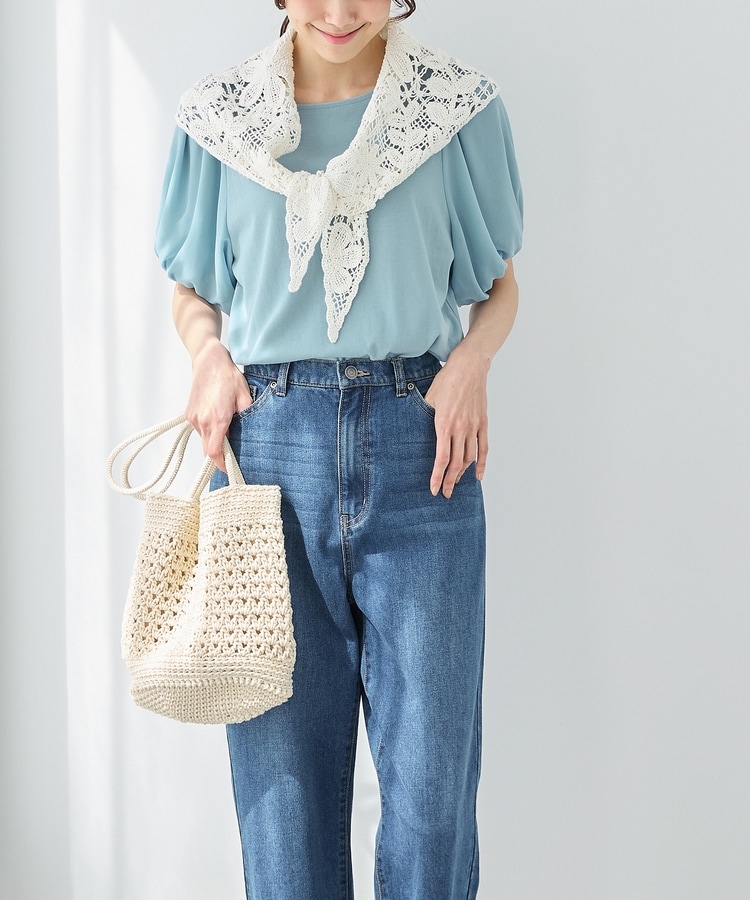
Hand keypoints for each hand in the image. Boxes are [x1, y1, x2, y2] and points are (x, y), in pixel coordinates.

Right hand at [185, 339, 252, 470]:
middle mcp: (202, 421)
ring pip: (204, 440)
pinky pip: (200, 431)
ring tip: (228, 429)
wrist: (208, 361)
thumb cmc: (227, 376)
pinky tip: (218, 420)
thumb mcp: (245, 395)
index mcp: (218, 418)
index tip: (231, 468)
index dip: (222, 464)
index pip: (216, 452)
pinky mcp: (189, 414)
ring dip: (215, 441)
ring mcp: (194, 418)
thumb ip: (248, 416)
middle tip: (233, 454)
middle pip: (209, 450)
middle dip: (220, 455)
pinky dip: (209, 432)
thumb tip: (250, 432)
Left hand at [425, 342, 489, 498]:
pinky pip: (483, 448)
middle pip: (455, 463)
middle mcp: (460, 429)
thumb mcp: (428, 397)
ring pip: (469, 458)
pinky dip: (481, 463)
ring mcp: (473, 427)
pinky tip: (478, 475)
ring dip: (462, 474)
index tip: (434, 489)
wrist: (469, 367)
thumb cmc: (447, 380)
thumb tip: (413, 429)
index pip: (441, 458)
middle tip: (446, 494)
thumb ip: (422, 416)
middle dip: (450, 481)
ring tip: (456, 484)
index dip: (437, 476)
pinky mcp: (483, 423)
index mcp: (444, 424)